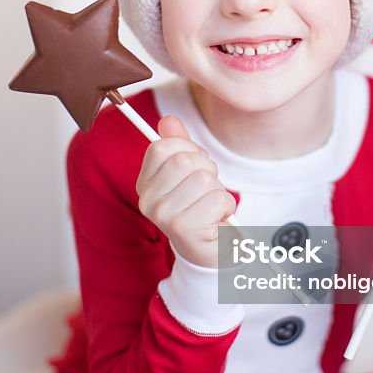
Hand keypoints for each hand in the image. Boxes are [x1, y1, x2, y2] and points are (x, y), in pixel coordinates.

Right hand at [136, 116, 235, 268]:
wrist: (211, 252)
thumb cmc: (201, 209)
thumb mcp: (190, 174)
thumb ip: (179, 145)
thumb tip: (169, 120)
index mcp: (145, 184)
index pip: (162, 147)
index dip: (188, 149)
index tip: (195, 166)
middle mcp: (148, 200)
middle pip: (185, 160)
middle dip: (207, 170)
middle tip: (206, 190)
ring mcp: (163, 215)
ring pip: (204, 179)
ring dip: (218, 190)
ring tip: (211, 206)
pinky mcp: (184, 228)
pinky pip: (217, 198)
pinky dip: (226, 206)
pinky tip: (217, 219)